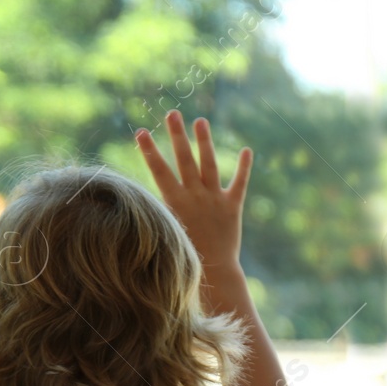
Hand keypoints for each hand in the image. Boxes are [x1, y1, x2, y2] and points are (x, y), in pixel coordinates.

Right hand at [135, 110, 251, 270]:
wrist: (214, 271)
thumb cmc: (184, 254)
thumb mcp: (166, 230)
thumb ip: (161, 210)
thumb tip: (145, 195)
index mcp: (174, 202)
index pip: (158, 170)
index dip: (148, 150)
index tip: (140, 131)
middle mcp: (194, 196)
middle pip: (184, 160)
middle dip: (176, 135)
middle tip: (172, 113)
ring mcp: (214, 199)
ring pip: (209, 164)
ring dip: (205, 141)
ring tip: (200, 120)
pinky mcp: (233, 206)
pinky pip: (240, 183)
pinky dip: (244, 167)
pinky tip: (246, 149)